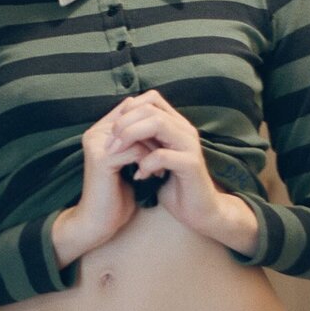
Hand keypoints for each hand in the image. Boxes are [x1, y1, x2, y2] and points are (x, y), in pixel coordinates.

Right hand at [50, 97, 148, 268]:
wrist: (99, 222)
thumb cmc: (115, 195)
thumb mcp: (127, 164)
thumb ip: (134, 144)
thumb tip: (154, 125)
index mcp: (100, 132)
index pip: (130, 108)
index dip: (151, 122)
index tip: (165, 142)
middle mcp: (95, 134)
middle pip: (135, 117)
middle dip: (156, 135)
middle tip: (168, 153)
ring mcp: (97, 145)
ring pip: (137, 133)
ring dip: (154, 149)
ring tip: (160, 167)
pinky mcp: (102, 160)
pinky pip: (135, 150)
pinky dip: (149, 162)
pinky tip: (152, 175)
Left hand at [108, 90, 259, 256]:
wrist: (199, 211)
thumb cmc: (174, 185)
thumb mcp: (153, 157)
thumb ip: (143, 141)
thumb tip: (116, 127)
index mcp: (176, 125)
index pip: (151, 99)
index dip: (128, 110)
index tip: (111, 130)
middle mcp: (185, 130)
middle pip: (150, 108)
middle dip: (124, 123)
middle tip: (110, 143)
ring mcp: (190, 145)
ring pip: (158, 124)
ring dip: (131, 136)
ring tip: (119, 154)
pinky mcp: (191, 164)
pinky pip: (163, 155)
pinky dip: (145, 163)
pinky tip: (139, 175)